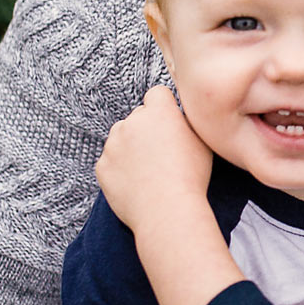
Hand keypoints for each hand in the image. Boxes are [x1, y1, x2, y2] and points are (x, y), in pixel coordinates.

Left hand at [98, 86, 211, 234]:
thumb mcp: (201, 142)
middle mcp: (132, 122)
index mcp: (159, 112)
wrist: (167, 211)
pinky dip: (119, 169)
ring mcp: (113, 144)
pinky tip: (136, 183)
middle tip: (162, 153)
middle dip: (146, 129)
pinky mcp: (102, 166)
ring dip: (130, 148)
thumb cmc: (191, 178)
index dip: (164, 107)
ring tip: (149, 172)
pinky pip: (110, 161)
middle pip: (138, 116)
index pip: (157, 94)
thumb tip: (179, 118)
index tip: (170, 124)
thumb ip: (186, 123)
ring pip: (121, 138)